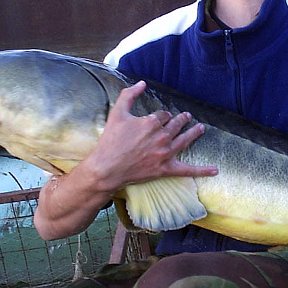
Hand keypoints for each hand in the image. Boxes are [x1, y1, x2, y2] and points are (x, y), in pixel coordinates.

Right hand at [83, 81, 217, 192]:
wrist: (107, 167)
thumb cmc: (111, 141)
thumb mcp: (117, 113)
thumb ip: (129, 95)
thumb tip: (142, 83)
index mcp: (152, 122)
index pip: (163, 115)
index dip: (162, 116)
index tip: (159, 118)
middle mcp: (162, 137)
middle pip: (176, 125)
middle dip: (181, 120)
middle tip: (186, 117)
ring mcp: (165, 153)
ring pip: (185, 140)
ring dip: (194, 133)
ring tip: (200, 128)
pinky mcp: (165, 169)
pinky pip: (187, 170)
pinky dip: (202, 171)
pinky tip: (215, 170)